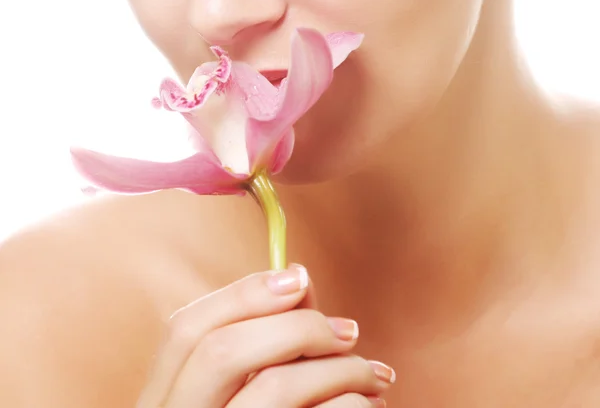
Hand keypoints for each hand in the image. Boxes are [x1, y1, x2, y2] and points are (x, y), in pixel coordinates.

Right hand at [136, 264, 393, 407]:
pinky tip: (366, 405)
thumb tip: (299, 277)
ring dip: (338, 368)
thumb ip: (265, 340)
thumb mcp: (241, 392)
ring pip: (273, 389)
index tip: (299, 278)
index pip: (185, 329)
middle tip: (350, 330)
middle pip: (222, 351)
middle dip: (295, 327)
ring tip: (375, 373)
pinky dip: (349, 404)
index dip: (242, 293)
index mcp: (163, 402)